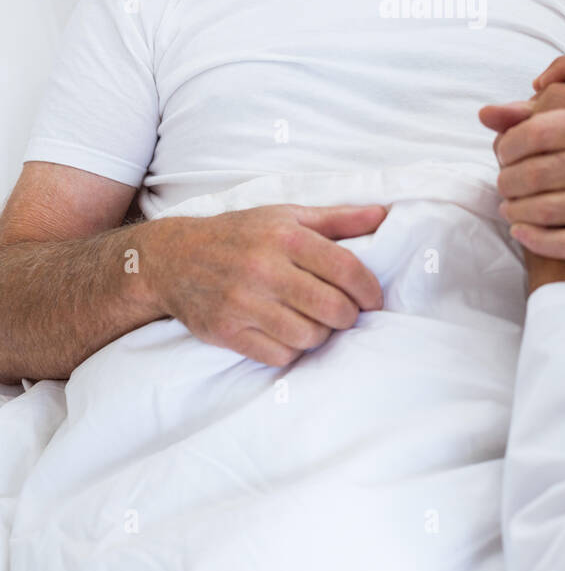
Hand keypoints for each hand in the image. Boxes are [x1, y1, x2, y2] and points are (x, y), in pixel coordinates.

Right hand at [140, 202, 386, 366]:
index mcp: (285, 236)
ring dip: (321, 334)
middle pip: (333, 308)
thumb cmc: (239, 234)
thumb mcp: (286, 215)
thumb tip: (383, 215)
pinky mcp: (228, 331)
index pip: (347, 270)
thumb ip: (338, 218)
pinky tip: (288, 334)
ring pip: (309, 336)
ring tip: (315, 321)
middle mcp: (265, 268)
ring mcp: (244, 303)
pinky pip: (280, 355)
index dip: (369, 290)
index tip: (373, 299)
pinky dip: (292, 350)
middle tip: (344, 312)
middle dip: (348, 315)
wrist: (173, 258)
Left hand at [480, 81, 564, 289]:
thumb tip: (486, 114)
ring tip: (509, 208)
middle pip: (538, 173)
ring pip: (548, 209)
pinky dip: (535, 238)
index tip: (504, 154)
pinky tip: (520, 231)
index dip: (509, 145)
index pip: (539, 131)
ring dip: (516, 211)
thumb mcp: (561, 125)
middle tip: (504, 185)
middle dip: (508, 181)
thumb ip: (524, 115)